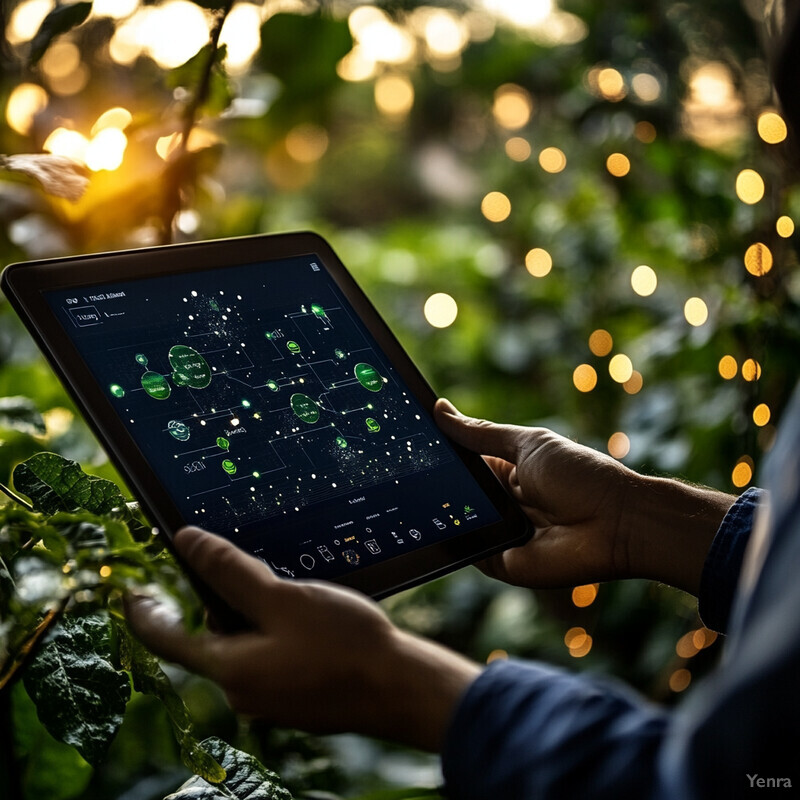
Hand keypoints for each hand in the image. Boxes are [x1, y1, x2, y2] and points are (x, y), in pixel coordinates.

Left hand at [125, 527, 478, 750]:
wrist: (401, 688)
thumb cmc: (344, 644)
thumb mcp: (282, 598)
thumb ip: (231, 571)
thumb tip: (187, 542)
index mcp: (231, 669)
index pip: (167, 638)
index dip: (144, 611)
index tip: (131, 591)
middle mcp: (245, 691)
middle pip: (213, 638)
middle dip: (219, 602)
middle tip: (239, 567)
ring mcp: (274, 699)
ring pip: (247, 646)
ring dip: (254, 616)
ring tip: (287, 588)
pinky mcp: (299, 698)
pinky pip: (273, 658)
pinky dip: (277, 634)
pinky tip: (310, 618)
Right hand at [434, 399, 734, 594]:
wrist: (617, 523)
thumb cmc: (580, 475)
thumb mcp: (527, 444)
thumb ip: (481, 433)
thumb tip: (439, 409)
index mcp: (505, 471)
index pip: (461, 465)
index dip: (436, 457)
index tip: (404, 445)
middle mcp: (500, 503)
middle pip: (454, 496)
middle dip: (430, 487)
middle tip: (397, 475)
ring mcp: (500, 534)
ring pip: (456, 525)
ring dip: (437, 515)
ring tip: (408, 500)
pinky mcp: (502, 563)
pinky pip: (468, 554)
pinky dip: (451, 544)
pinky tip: (429, 530)